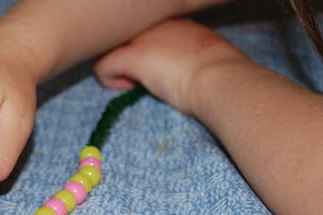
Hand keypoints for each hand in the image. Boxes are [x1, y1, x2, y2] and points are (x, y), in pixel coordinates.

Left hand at [94, 18, 245, 115]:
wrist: (220, 76)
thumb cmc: (220, 71)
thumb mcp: (205, 53)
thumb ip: (187, 52)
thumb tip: (183, 66)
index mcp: (171, 20)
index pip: (140, 29)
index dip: (139, 48)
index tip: (151, 67)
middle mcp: (152, 22)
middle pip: (119, 34)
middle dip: (121, 55)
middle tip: (133, 75)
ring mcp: (141, 37)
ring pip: (106, 47)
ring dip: (113, 66)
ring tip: (131, 82)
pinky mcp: (132, 56)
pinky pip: (102, 65)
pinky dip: (109, 80)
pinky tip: (127, 88)